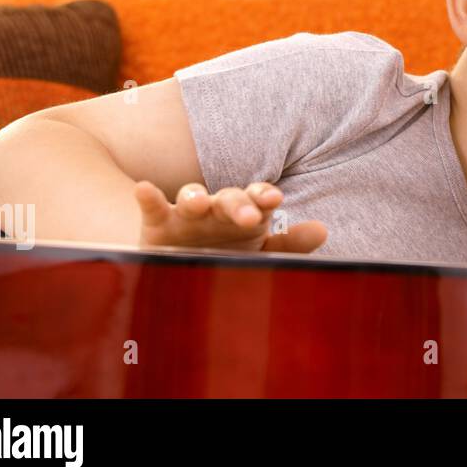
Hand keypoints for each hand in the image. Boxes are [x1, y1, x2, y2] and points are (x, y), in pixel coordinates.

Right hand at [134, 180, 327, 253]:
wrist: (188, 278)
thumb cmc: (231, 259)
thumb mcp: (262, 254)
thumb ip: (290, 243)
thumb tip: (323, 230)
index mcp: (246, 213)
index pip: (258, 198)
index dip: (264, 196)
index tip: (274, 199)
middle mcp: (218, 209)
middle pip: (229, 197)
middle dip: (237, 204)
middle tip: (247, 217)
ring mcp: (187, 215)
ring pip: (192, 196)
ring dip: (195, 197)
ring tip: (197, 203)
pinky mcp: (159, 224)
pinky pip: (154, 207)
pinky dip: (148, 197)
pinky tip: (143, 188)